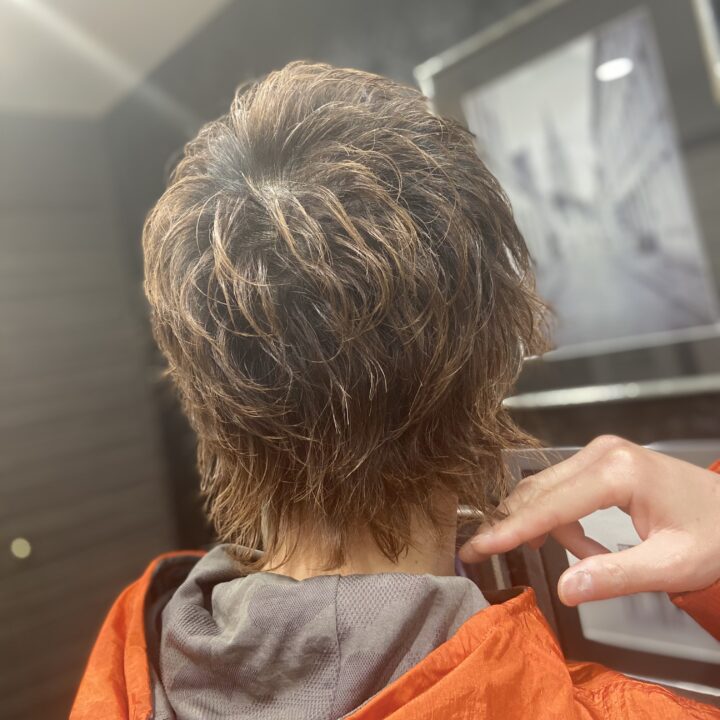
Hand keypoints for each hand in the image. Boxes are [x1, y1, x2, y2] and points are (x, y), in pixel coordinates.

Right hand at [458, 435, 719, 605]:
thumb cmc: (713, 536)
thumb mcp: (671, 565)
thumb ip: (616, 576)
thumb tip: (564, 589)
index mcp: (617, 472)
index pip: (549, 505)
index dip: (510, 530)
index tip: (475, 547)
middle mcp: (601, 453)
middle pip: (537, 491)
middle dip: (516, 527)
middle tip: (486, 554)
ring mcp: (598, 453)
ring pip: (544, 490)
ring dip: (550, 529)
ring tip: (589, 561)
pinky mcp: (599, 460)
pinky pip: (560, 490)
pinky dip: (563, 521)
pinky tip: (589, 545)